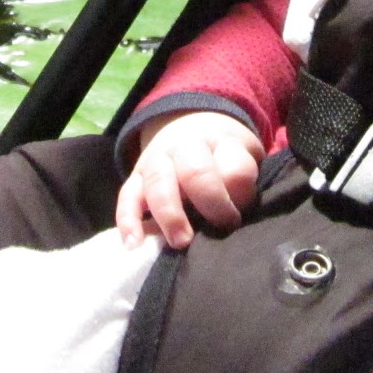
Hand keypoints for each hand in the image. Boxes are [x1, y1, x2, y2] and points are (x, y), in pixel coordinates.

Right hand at [116, 111, 262, 249]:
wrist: (190, 127)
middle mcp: (187, 146)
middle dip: (209, 203)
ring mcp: (157, 160)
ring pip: (158, 181)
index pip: (234, 167)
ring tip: (180, 242)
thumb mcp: (244, 157)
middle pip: (195, 170)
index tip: (239, 218)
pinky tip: (134, 244)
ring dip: (170, 214)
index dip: (240, 196)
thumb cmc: (223, 156)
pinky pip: (127, 196)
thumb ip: (244, 183)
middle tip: (219, 229)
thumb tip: (233, 220)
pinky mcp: (136, 178)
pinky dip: (128, 220)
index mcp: (222, 141)